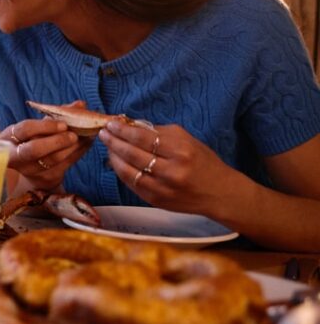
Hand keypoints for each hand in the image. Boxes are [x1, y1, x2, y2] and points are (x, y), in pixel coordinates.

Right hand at [2, 105, 88, 189]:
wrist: (31, 167)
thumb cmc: (33, 139)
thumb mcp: (37, 126)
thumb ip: (56, 113)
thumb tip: (80, 105)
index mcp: (9, 138)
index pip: (24, 130)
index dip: (44, 126)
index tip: (63, 124)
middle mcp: (16, 156)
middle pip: (34, 150)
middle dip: (57, 141)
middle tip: (74, 135)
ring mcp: (30, 170)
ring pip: (52, 160)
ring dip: (72, 147)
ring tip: (86, 136)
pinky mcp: (45, 178)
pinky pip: (65, 165)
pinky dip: (78, 153)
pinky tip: (86, 144)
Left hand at [98, 121, 232, 214]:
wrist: (219, 193)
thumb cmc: (203, 162)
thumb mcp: (187, 140)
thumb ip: (159, 132)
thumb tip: (132, 125)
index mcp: (180, 151)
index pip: (143, 138)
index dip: (123, 130)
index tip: (111, 123)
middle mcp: (171, 171)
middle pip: (132, 153)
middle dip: (114, 141)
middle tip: (103, 132)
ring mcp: (162, 188)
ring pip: (127, 170)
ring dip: (113, 156)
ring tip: (108, 146)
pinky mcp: (155, 200)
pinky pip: (131, 184)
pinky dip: (121, 171)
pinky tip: (116, 162)